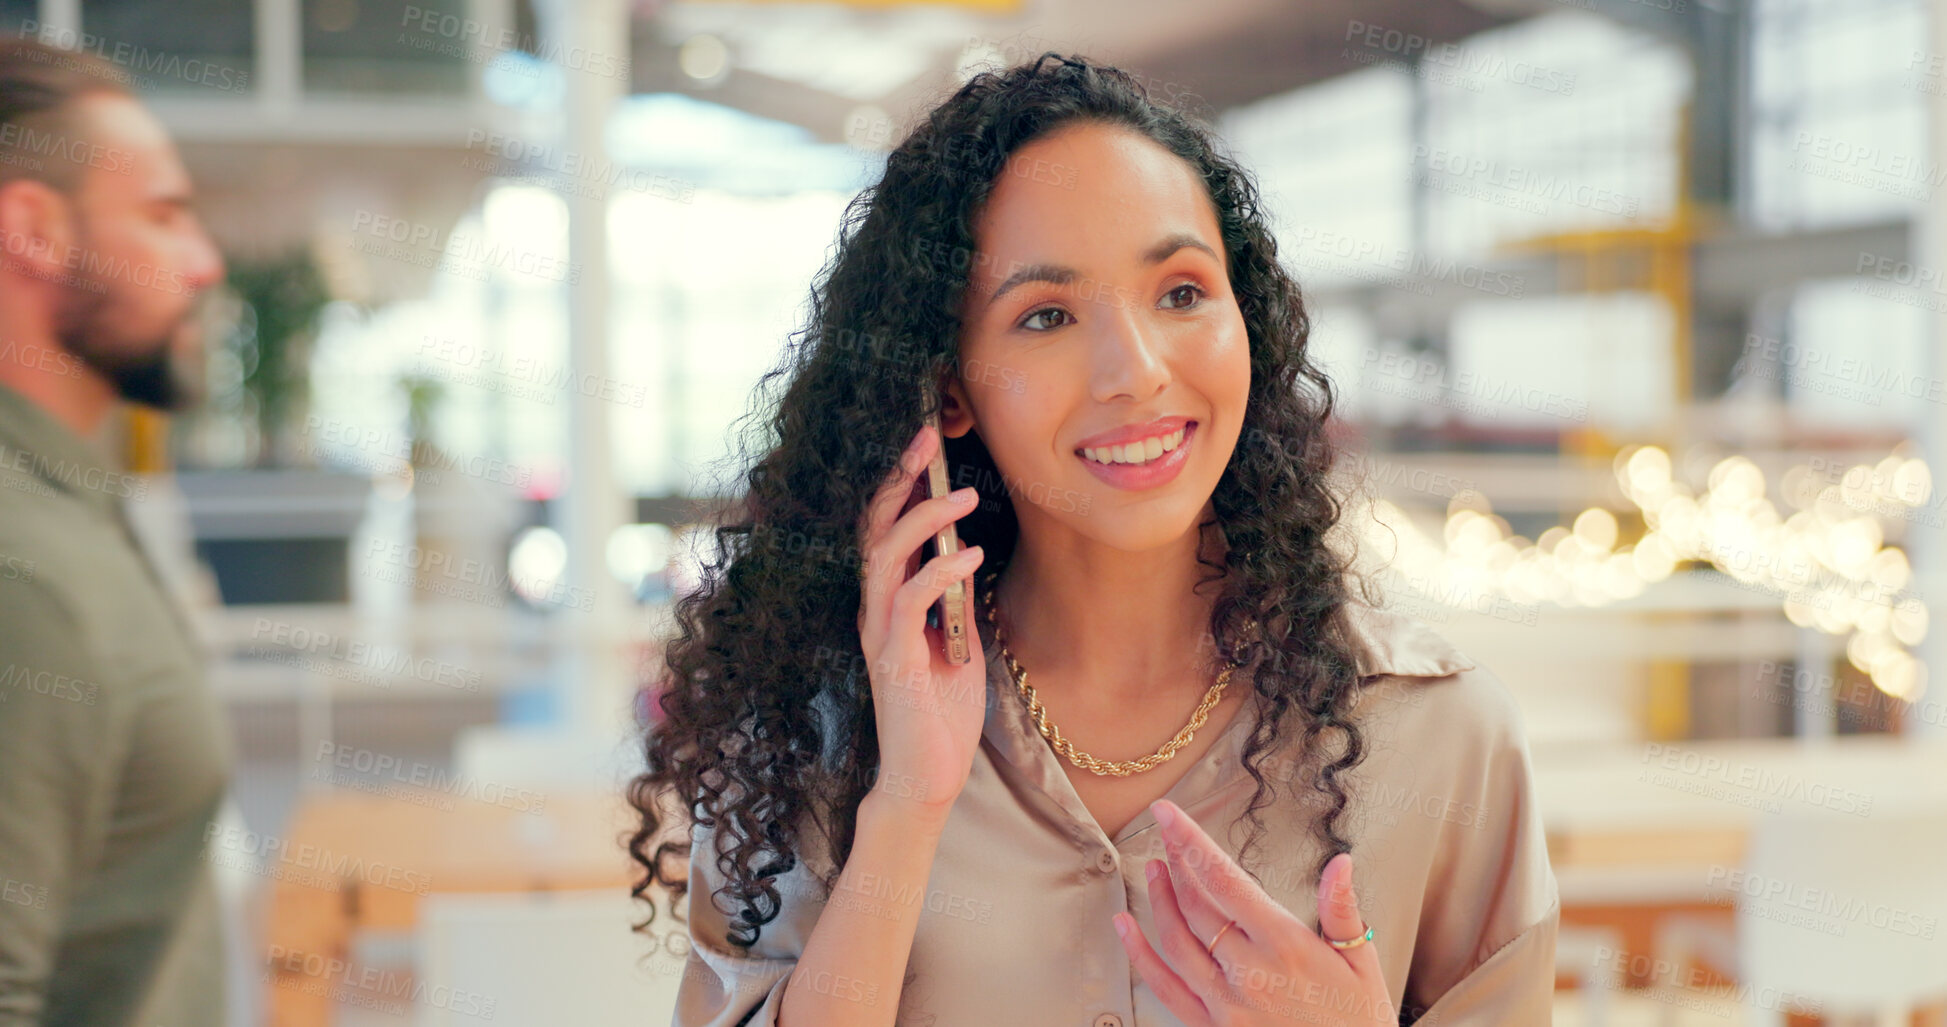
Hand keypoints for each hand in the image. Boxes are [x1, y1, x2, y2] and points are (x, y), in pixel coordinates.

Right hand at [855, 422, 988, 815]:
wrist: (927, 777)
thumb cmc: (941, 712)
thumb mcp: (957, 639)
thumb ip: (954, 596)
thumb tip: (963, 549)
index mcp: (887, 601)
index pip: (884, 528)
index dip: (900, 482)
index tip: (927, 442)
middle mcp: (874, 609)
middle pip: (875, 528)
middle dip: (899, 479)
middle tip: (929, 438)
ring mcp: (880, 633)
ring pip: (886, 556)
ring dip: (924, 520)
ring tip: (963, 494)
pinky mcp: (894, 660)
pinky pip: (910, 602)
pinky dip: (940, 572)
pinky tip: (971, 554)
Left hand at [1112, 799, 1394, 1026]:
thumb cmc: (1358, 1023)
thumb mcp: (1363, 964)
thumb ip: (1343, 910)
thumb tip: (1340, 862)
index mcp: (1285, 945)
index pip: (1224, 879)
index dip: (1191, 841)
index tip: (1168, 812)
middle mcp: (1248, 971)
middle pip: (1196, 903)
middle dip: (1177, 861)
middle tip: (1167, 832)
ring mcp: (1224, 1003)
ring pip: (1176, 939)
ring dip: (1159, 898)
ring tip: (1154, 867)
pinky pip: (1165, 987)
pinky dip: (1139, 953)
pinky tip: (1125, 925)